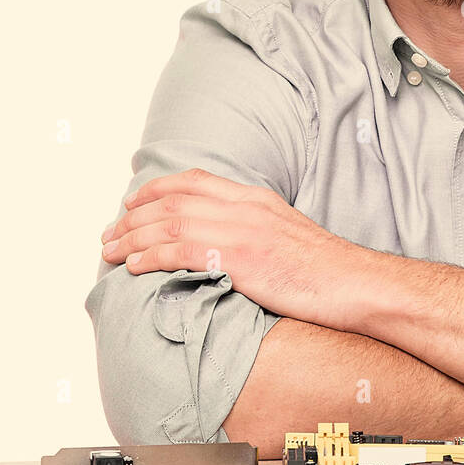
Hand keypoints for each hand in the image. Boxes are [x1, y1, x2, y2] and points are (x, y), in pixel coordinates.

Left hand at [99, 168, 362, 325]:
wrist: (354, 283)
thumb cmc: (327, 272)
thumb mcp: (289, 236)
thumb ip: (256, 230)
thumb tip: (229, 245)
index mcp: (257, 198)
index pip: (196, 181)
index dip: (157, 189)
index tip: (133, 202)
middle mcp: (245, 206)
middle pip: (174, 200)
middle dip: (133, 216)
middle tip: (109, 233)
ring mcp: (242, 230)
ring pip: (169, 223)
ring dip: (131, 237)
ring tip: (109, 251)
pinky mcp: (239, 257)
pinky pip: (180, 250)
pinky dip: (149, 256)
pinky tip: (133, 267)